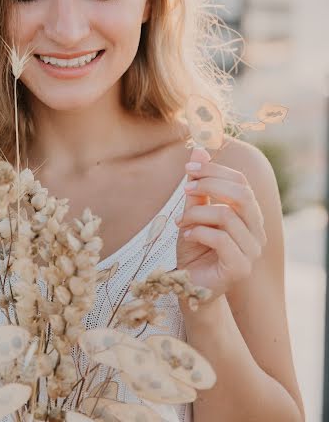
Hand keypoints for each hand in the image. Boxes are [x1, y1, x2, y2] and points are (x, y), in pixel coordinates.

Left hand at [176, 147, 266, 305]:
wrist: (188, 287)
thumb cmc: (194, 249)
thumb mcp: (193, 213)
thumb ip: (198, 187)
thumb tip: (199, 150)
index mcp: (249, 215)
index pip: (241, 182)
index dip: (215, 171)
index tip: (189, 169)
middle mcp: (257, 231)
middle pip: (241, 194)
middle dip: (209, 185)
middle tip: (186, 189)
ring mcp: (252, 251)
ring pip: (228, 215)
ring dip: (197, 213)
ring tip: (181, 222)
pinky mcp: (241, 268)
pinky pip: (221, 238)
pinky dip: (198, 232)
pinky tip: (186, 236)